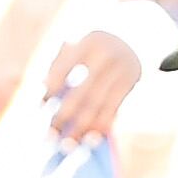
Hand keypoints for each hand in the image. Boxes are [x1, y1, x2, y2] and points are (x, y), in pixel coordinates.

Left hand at [43, 28, 143, 143]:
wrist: (136, 33)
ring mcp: (122, 69)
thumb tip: (43, 95)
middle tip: (48, 137)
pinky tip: (90, 139)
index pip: (63, 69)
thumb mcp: (76, 41)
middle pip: (80, 93)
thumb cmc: (93, 44)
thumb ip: (58, 63)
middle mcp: (107, 55)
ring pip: (98, 106)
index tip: (41, 104)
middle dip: (63, 118)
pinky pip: (114, 109)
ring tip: (67, 145)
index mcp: (87, 41)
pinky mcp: (132, 81)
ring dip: (81, 129)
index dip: (50, 88)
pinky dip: (101, 126)